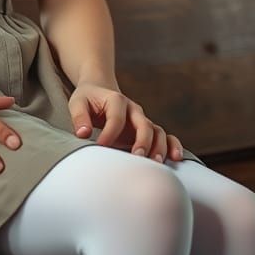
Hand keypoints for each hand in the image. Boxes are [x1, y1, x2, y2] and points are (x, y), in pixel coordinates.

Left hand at [68, 81, 183, 162]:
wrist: (100, 90)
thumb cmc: (88, 99)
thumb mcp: (78, 102)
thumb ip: (79, 117)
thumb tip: (83, 134)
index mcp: (116, 100)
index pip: (116, 118)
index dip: (110, 133)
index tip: (100, 147)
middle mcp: (134, 110)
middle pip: (144, 124)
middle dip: (142, 141)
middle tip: (137, 157)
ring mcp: (142, 120)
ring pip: (158, 131)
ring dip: (159, 147)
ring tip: (156, 163)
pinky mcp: (147, 131)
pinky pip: (165, 136)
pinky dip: (173, 145)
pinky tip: (176, 158)